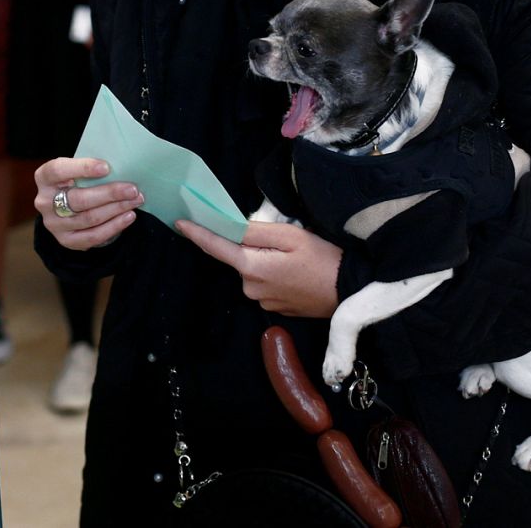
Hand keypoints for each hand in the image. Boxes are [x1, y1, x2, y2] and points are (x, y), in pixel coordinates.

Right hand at [34, 157, 143, 249]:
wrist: (66, 207)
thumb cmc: (76, 181)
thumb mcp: (76, 170)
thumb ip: (89, 169)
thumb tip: (121, 168)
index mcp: (44, 177)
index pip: (58, 170)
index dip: (82, 168)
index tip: (107, 167)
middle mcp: (44, 202)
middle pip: (78, 199)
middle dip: (110, 193)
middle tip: (132, 189)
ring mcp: (53, 224)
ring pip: (89, 218)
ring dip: (116, 210)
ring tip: (135, 201)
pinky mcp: (65, 240)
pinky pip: (93, 236)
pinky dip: (114, 226)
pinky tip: (129, 217)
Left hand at [177, 219, 340, 317]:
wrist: (350, 291)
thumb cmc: (323, 259)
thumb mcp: (290, 236)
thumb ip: (255, 232)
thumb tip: (230, 229)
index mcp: (252, 267)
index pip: (217, 248)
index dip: (197, 233)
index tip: (179, 222)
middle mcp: (250, 288)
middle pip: (239, 259)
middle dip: (251, 246)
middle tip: (283, 240)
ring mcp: (262, 301)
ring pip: (253, 271)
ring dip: (265, 260)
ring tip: (295, 257)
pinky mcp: (275, 308)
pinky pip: (266, 284)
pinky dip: (274, 274)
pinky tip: (297, 271)